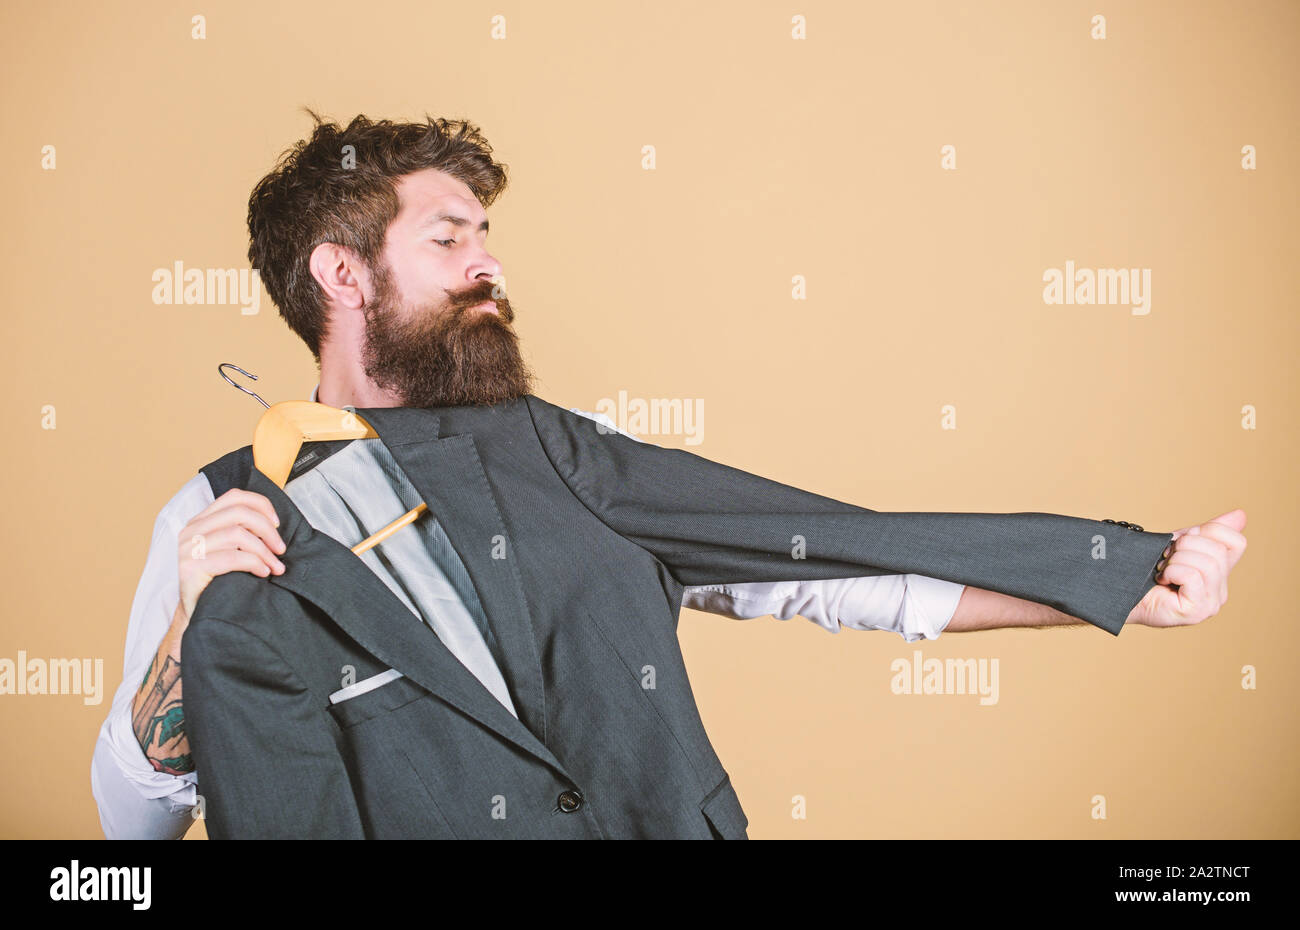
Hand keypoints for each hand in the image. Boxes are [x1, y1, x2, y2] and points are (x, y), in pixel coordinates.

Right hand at [177, 489, 286, 621]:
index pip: (234, 496)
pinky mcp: (190, 568)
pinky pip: (232, 558)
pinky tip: (264, 573)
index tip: (277, 524)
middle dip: (267, 530)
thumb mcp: (229, 550)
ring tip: (276, 566)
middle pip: (239, 513)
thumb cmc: (219, 581)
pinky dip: (254, 563)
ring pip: (237, 534)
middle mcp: (191, 530)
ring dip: (264, 551)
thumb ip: (242, 532)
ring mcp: (188, 548)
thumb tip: (275, 524)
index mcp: (201, 521)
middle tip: (281, 549)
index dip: (261, 505)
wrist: (197, 615)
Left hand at [1126, 509, 1246, 627]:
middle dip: (1185, 545)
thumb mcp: (1179, 544)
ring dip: (1176, 560)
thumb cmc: (1145, 569)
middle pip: (1218, 551)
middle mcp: (1220, 591)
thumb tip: (1241, 515)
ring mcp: (1210, 604)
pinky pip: (1193, 576)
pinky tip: (1162, 580)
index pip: (1236, 542)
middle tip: (1165, 558)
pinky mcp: (1197, 611)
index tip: (1181, 542)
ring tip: (1163, 570)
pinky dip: (1172, 571)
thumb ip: (1209, 531)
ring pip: (1207, 563)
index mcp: (1220, 573)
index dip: (1208, 532)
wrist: (1119, 591)